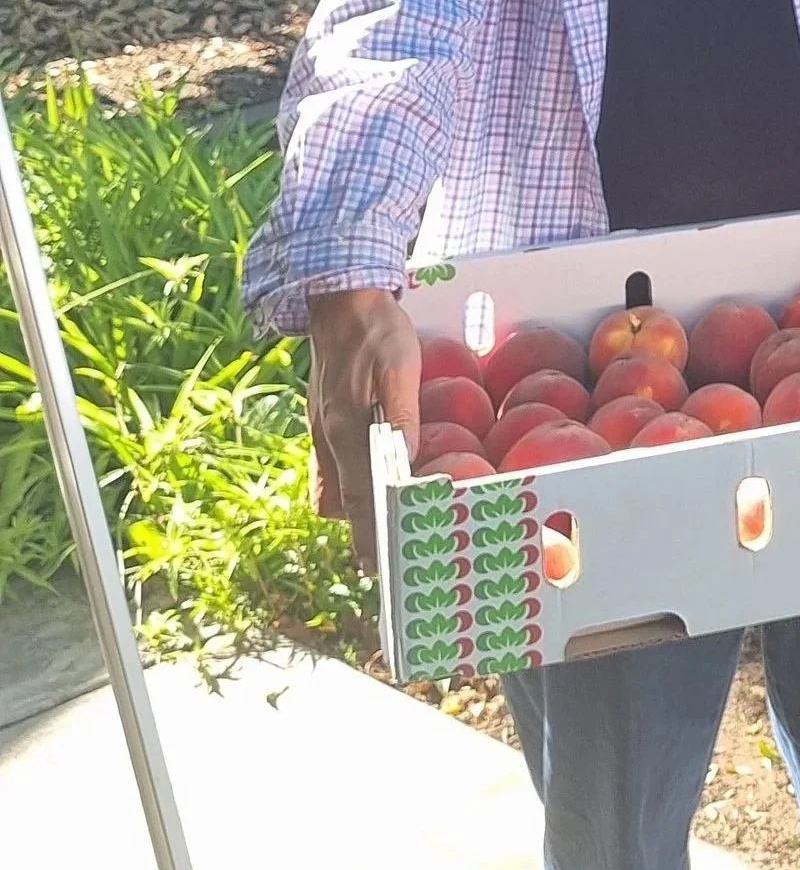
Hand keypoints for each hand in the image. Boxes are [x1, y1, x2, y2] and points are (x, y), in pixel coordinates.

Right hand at [307, 287, 419, 568]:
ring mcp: (322, 428)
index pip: (357, 497)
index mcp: (346, 430)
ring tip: (383, 530)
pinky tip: (372, 482)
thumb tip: (407, 462)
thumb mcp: (399, 369)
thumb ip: (402, 415)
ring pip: (333, 486)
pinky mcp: (324, 418)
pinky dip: (349, 483)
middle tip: (382, 563)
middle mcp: (328, 437)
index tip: (375, 569)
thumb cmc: (377, 332)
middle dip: (360, 533)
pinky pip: (333, 464)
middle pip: (341, 501)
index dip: (366, 535)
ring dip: (353, 510)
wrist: (340, 299)